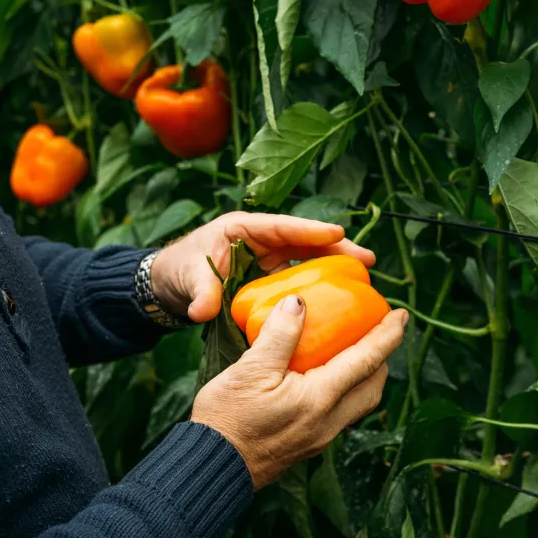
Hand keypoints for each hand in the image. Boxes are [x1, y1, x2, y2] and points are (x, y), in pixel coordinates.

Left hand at [149, 212, 374, 323]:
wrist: (171, 286)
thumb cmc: (180, 271)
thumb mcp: (188, 279)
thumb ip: (199, 293)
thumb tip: (202, 311)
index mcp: (243, 228)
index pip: (281, 226)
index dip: (310, 229)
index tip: (337, 233)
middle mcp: (262, 239)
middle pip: (305, 239)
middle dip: (336, 246)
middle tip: (366, 258)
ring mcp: (269, 257)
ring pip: (308, 256)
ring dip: (336, 263)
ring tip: (366, 273)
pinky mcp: (272, 275)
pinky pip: (301, 276)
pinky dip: (321, 282)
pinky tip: (342, 297)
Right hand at [191, 295, 407, 488]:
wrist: (212, 468)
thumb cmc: (227, 419)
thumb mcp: (250, 370)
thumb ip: (279, 334)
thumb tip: (300, 301)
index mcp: (320, 399)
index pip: (367, 360)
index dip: (387, 336)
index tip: (402, 315)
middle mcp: (329, 421)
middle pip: (373, 387)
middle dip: (383, 358)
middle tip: (380, 331)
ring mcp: (320, 437)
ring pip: (359, 404)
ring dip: (366, 376)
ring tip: (357, 352)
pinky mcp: (308, 445)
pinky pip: (340, 414)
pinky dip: (345, 391)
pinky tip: (326, 378)